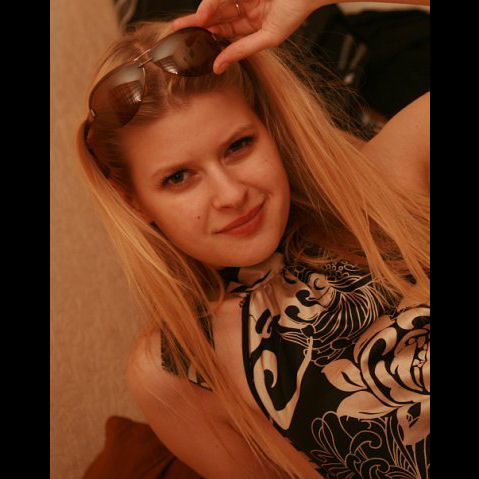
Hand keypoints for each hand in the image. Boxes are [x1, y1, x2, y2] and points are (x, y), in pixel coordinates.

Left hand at [171, 0, 321, 73]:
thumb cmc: (295, 11)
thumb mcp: (268, 37)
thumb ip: (242, 50)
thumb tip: (218, 67)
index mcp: (253, 26)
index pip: (226, 35)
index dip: (209, 42)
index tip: (193, 49)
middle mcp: (246, 10)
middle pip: (216, 21)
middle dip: (198, 28)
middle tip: (178, 34)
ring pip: (217, 7)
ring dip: (201, 16)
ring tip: (186, 26)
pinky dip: (212, 3)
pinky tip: (202, 14)